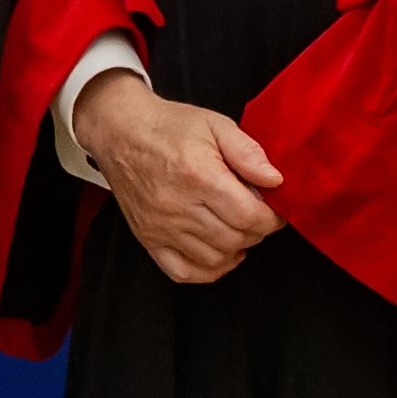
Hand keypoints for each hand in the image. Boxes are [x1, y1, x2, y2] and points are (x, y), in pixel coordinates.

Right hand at [73, 69, 280, 283]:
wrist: (121, 133)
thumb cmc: (167, 128)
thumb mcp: (216, 125)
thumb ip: (248, 152)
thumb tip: (275, 180)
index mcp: (198, 176)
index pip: (249, 216)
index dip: (271, 218)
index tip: (274, 211)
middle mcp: (177, 207)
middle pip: (235, 239)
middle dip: (256, 231)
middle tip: (256, 215)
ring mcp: (161, 227)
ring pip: (215, 259)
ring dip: (236, 248)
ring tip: (237, 228)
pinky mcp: (148, 239)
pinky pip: (184, 272)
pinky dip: (208, 269)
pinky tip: (219, 252)